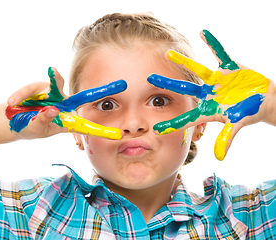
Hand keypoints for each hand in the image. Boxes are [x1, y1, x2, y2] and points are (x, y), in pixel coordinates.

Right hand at [6, 67, 126, 139]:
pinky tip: (13, 102)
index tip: (117, 135)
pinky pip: (35, 86)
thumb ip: (43, 121)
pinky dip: (22, 94)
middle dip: (100, 91)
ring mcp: (54, 95)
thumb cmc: (28, 127)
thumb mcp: (35, 128)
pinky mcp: (41, 87)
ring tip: (20, 102)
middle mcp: (64, 106)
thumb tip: (53, 110)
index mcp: (66, 121)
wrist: (12, 119)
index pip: (86, 126)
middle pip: (82, 98)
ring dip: (42, 89)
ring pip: (55, 86)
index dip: (101, 130)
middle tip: (120, 85)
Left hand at [148, 30, 271, 160]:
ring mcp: (216, 81)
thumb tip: (219, 157)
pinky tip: (203, 33)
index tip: (155, 129)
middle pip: (184, 89)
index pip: (186, 118)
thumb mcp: (238, 124)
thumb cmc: (249, 113)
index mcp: (208, 109)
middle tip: (149, 78)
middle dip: (167, 84)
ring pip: (197, 70)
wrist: (263, 99)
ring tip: (168, 52)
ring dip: (184, 61)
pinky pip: (220, 54)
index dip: (172, 124)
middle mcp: (208, 94)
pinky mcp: (228, 68)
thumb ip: (227, 138)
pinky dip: (214, 44)